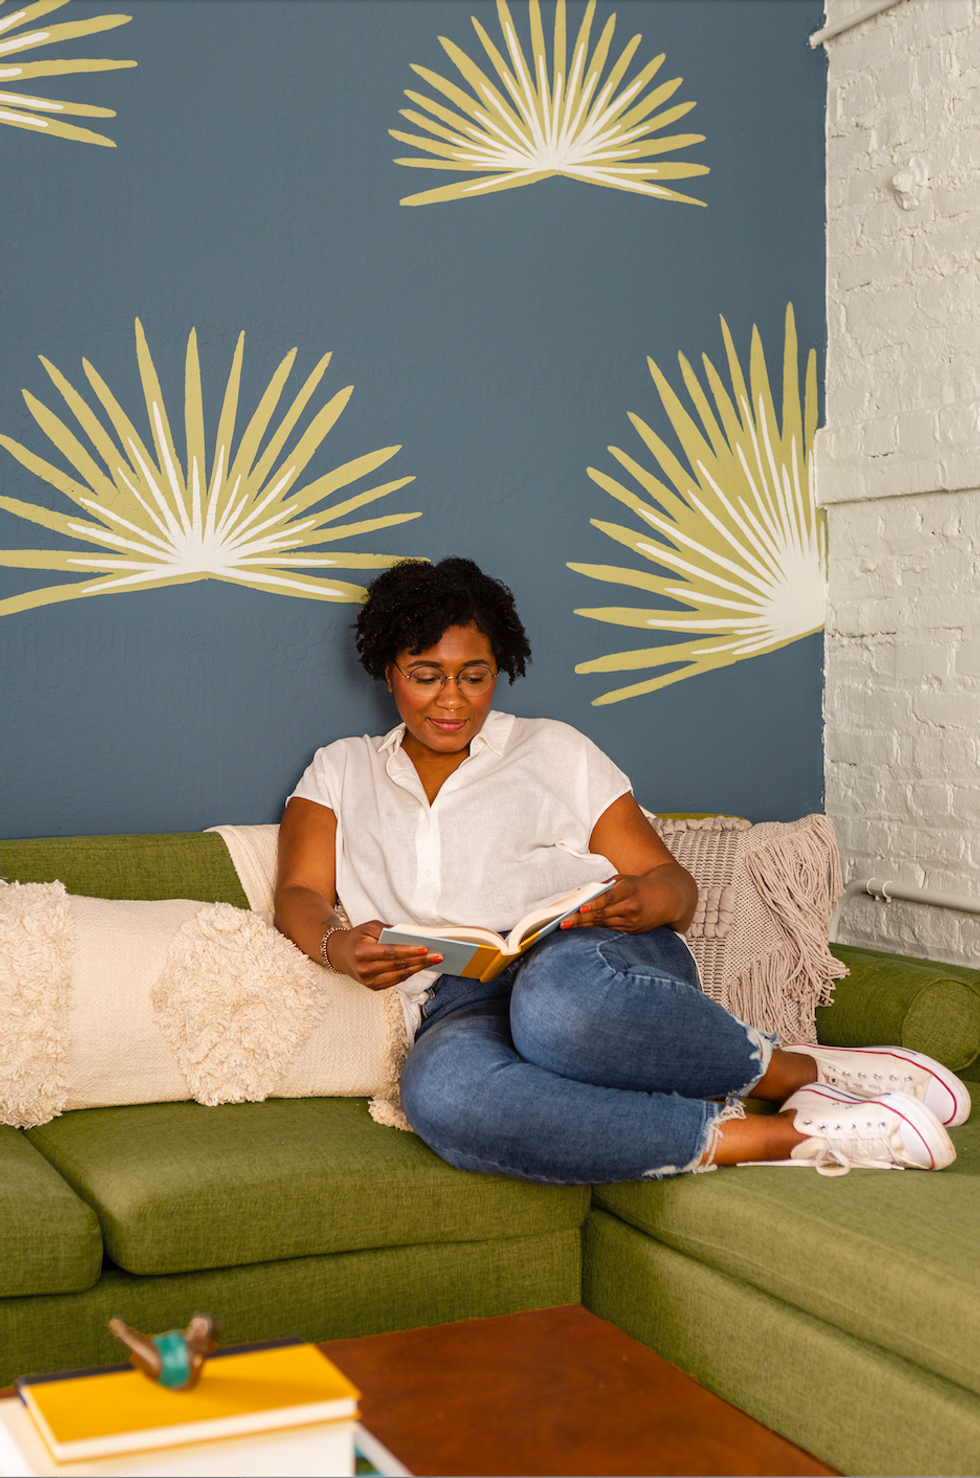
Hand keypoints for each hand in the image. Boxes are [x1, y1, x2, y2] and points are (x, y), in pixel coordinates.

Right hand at [327, 921, 443, 991]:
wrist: (339, 954)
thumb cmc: (357, 938)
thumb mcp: (368, 927)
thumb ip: (387, 930)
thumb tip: (409, 935)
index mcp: (362, 953)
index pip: (390, 953)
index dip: (409, 951)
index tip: (425, 948)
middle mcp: (364, 970)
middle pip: (398, 966)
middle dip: (420, 961)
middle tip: (438, 955)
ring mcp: (369, 981)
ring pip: (399, 975)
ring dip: (418, 968)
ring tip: (434, 961)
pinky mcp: (373, 987)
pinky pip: (396, 981)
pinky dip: (410, 973)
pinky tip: (421, 966)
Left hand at [559, 874, 677, 934]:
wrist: (668, 899)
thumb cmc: (641, 887)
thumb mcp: (625, 880)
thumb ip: (604, 886)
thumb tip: (581, 893)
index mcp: (628, 890)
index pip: (606, 898)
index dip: (592, 905)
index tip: (578, 909)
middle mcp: (630, 907)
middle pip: (602, 915)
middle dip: (581, 920)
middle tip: (564, 923)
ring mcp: (632, 921)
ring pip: (604, 925)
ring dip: (585, 927)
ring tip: (568, 927)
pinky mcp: (632, 931)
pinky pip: (611, 930)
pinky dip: (596, 930)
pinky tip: (583, 930)